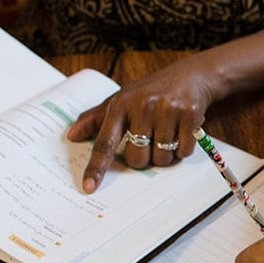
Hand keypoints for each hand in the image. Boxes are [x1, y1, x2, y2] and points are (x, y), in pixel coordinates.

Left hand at [67, 56, 224, 192]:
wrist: (191, 75)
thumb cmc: (152, 91)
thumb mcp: (122, 98)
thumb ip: (96, 118)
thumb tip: (72, 136)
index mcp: (120, 105)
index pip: (104, 142)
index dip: (97, 167)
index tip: (89, 187)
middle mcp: (142, 106)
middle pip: (137, 158)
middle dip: (145, 158)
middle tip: (151, 141)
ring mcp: (167, 110)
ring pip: (162, 158)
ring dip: (166, 154)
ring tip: (169, 134)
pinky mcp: (189, 115)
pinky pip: (183, 151)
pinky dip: (183, 149)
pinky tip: (183, 132)